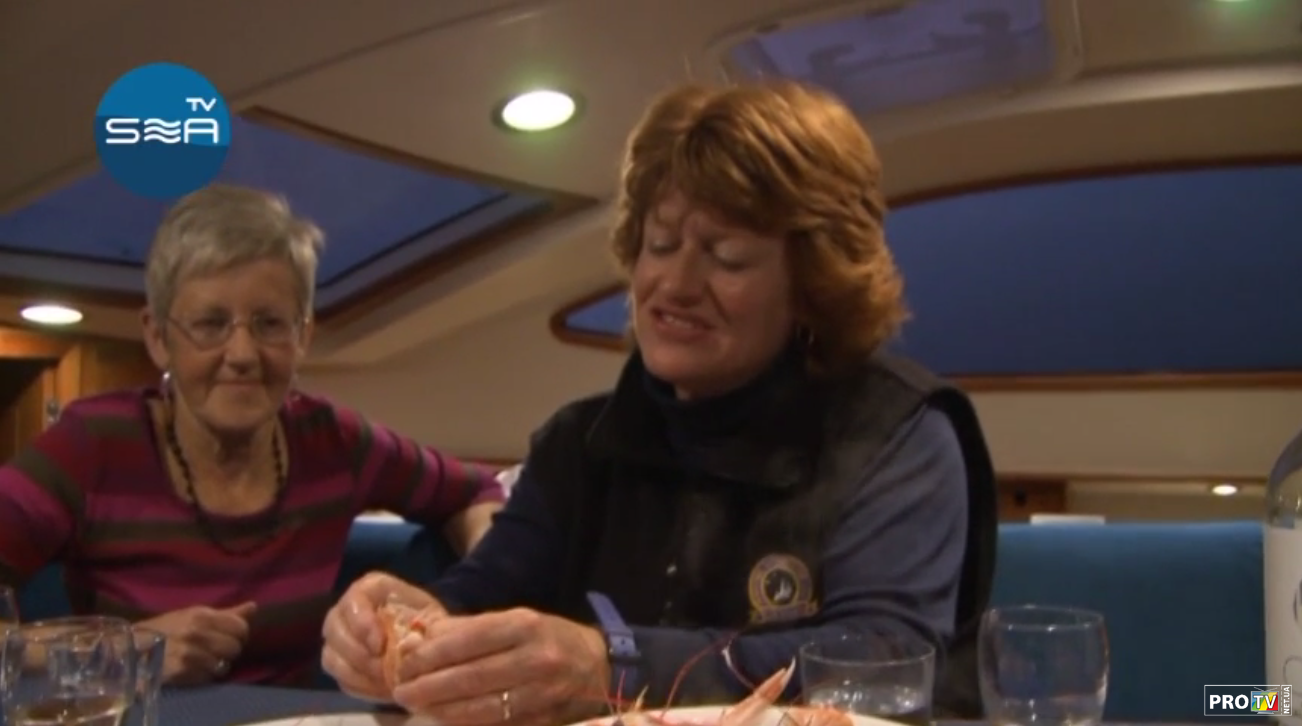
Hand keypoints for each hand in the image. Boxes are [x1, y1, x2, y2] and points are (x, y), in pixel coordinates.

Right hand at [137, 602, 255, 685]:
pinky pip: (208, 678)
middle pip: (235, 648)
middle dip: (229, 651)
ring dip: (217, 665)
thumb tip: (254, 606)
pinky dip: (204, 675)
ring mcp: (189, 655)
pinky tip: (193, 669)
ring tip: (204, 660)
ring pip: (223, 666)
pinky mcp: (182, 673)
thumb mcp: (193, 614)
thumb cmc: (166, 628)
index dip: (240, 634)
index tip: (232, 637)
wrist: (131, 647)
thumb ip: (226, 613)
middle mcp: (197, 634)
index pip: (241, 628)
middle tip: (217, 650)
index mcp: (202, 616)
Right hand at [321, 572, 442, 700]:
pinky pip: (339, 677)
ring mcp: (337, 637)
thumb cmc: (428, 624)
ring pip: (332, 657)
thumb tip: (407, 646)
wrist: (426, 644)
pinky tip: (380, 689)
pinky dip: (359, 686)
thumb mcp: (431, 617)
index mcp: (369, 588)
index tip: (380, 646)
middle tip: (383, 670)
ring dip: (359, 673)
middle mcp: (345, 609)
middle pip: (335, 630)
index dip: (362, 625)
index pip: (353, 601)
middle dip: (359, 654)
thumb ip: (418, 625)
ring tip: (385, 681)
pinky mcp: (338, 663)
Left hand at [392, 608, 610, 725]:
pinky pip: (498, 725)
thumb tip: (419, 640)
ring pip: (482, 707)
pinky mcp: (543, 720)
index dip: (433, 654)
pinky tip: (445, 720)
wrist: (596, 665)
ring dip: (443, 710)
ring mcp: (542, 693)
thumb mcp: (514, 621)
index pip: (470, 639)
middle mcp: (536, 658)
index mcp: (526, 625)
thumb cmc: (546, 638)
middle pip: (472, 677)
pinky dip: (468, 724)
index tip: (405, 662)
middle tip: (401, 691)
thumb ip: (468, 630)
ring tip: (416, 707)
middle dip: (430, 686)